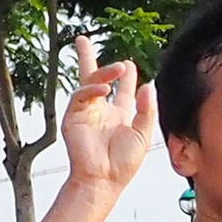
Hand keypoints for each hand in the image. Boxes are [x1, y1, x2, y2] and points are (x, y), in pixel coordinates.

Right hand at [61, 61, 159, 195]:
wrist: (104, 180)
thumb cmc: (122, 164)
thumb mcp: (142, 134)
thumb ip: (146, 110)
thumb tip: (148, 85)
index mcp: (119, 116)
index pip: (122, 90)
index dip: (126, 76)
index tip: (129, 64)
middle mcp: (101, 111)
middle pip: (93, 78)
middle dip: (87, 59)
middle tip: (82, 41)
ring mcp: (85, 113)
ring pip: (88, 83)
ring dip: (104, 73)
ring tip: (120, 68)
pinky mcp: (73, 118)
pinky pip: (80, 96)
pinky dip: (92, 90)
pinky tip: (104, 89)